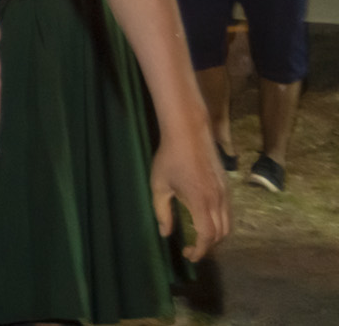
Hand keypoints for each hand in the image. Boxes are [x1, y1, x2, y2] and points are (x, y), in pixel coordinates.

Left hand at [152, 125, 230, 261]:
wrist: (189, 132)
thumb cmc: (169, 157)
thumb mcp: (159, 185)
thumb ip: (162, 211)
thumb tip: (165, 233)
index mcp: (201, 202)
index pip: (207, 236)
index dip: (199, 251)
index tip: (189, 255)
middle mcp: (218, 200)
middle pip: (221, 234)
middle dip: (207, 246)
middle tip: (191, 249)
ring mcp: (226, 193)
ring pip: (228, 225)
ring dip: (216, 236)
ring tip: (198, 237)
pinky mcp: (227, 186)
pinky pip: (229, 213)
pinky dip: (220, 223)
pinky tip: (205, 220)